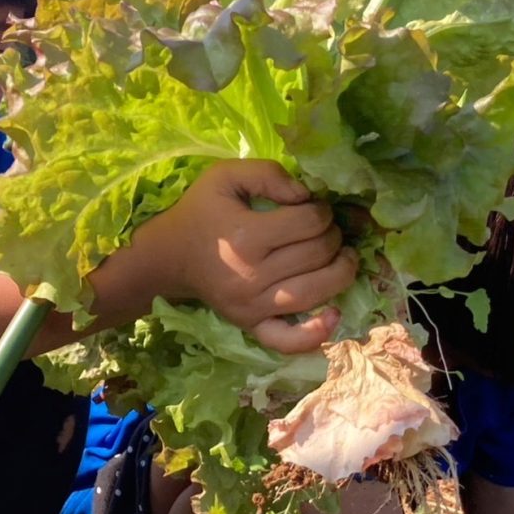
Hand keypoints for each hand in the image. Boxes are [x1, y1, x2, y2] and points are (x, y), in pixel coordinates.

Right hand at [143, 160, 358, 352]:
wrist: (170, 255)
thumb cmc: (202, 212)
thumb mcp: (226, 176)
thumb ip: (268, 174)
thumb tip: (307, 195)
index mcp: (246, 236)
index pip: (309, 222)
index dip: (323, 210)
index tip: (315, 208)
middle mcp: (251, 275)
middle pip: (317, 255)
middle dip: (334, 236)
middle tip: (327, 230)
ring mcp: (252, 306)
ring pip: (315, 293)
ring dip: (342, 273)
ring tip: (344, 258)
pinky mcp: (251, 325)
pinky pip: (287, 340)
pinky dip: (315, 334)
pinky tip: (334, 316)